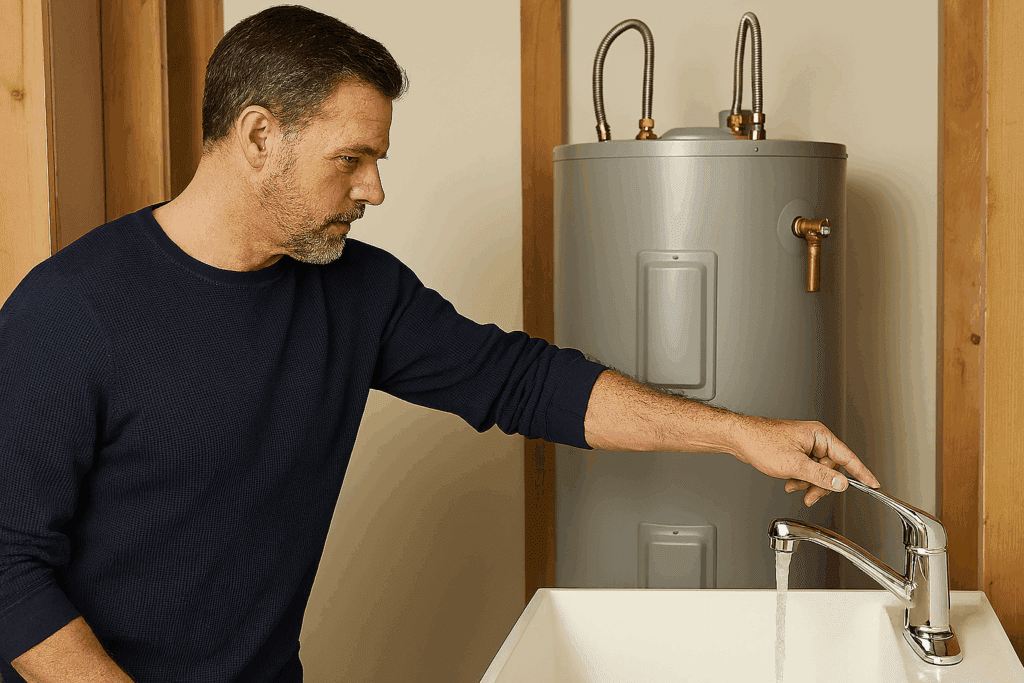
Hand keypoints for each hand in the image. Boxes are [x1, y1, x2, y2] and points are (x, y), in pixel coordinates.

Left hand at [729, 416, 879, 505]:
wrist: (739, 438)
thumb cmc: (761, 443)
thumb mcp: (794, 465)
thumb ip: (820, 476)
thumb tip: (841, 484)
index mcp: (819, 435)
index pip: (848, 457)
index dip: (862, 472)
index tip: (874, 484)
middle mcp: (814, 438)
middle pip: (832, 468)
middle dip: (820, 484)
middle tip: (810, 495)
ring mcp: (804, 445)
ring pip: (818, 471)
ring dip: (807, 482)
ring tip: (792, 485)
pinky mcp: (796, 451)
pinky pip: (806, 469)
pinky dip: (799, 478)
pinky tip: (788, 481)